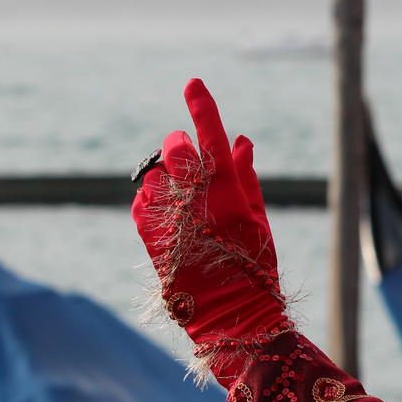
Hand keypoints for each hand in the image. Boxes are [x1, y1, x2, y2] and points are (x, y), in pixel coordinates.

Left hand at [133, 78, 290, 378]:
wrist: (233, 318)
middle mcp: (198, 203)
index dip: (202, 107)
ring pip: (156, 176)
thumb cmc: (254, 267)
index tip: (192, 82)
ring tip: (180, 198)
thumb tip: (239, 139)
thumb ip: (246, 175)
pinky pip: (143, 202)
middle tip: (184, 154)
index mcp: (230, 194)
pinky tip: (166, 213)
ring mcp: (171, 221)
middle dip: (178, 146)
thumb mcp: (258, 218)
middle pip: (176, 150)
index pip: (212, 138)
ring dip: (166, 178)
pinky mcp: (151, 238)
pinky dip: (153, 201)